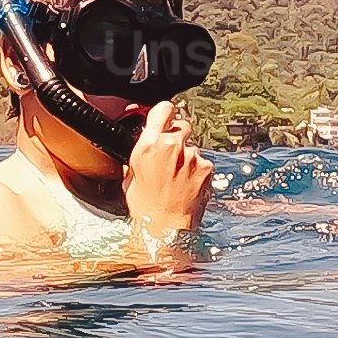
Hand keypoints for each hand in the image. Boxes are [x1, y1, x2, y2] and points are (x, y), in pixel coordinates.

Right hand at [123, 100, 212, 247]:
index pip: (163, 109)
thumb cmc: (146, 208)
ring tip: (177, 178)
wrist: (166, 229)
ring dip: (187, 157)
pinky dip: (197, 170)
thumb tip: (145, 145)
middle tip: (170, 155)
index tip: (166, 116)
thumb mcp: (132, 176)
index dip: (165, 113)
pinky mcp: (206, 167)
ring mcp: (191, 156)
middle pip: (181, 125)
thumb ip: (141, 153)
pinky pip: (203, 161)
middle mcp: (171, 146)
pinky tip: (187, 184)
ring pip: (192, 146)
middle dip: (177, 136)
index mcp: (148, 145)